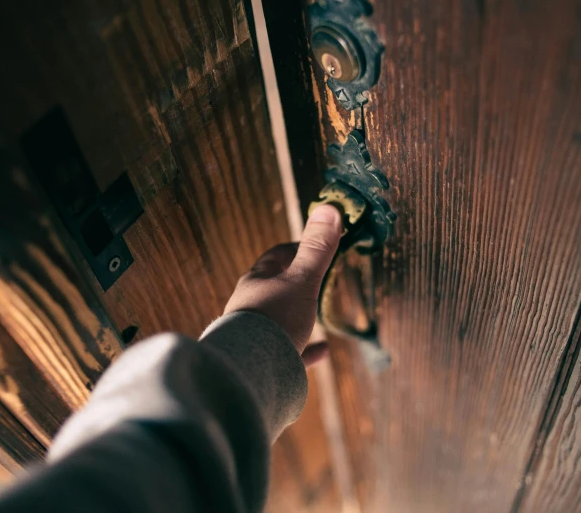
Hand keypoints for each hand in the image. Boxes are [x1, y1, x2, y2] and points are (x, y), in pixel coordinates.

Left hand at [224, 205, 341, 366]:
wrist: (250, 371)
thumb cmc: (273, 320)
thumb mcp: (301, 280)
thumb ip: (316, 249)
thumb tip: (329, 209)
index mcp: (257, 283)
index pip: (276, 258)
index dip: (296, 250)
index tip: (315, 247)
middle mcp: (251, 307)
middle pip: (274, 288)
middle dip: (295, 283)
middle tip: (317, 280)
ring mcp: (256, 336)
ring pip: (278, 320)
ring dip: (298, 316)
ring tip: (317, 314)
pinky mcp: (265, 362)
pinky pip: (288, 353)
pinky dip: (307, 349)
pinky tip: (323, 351)